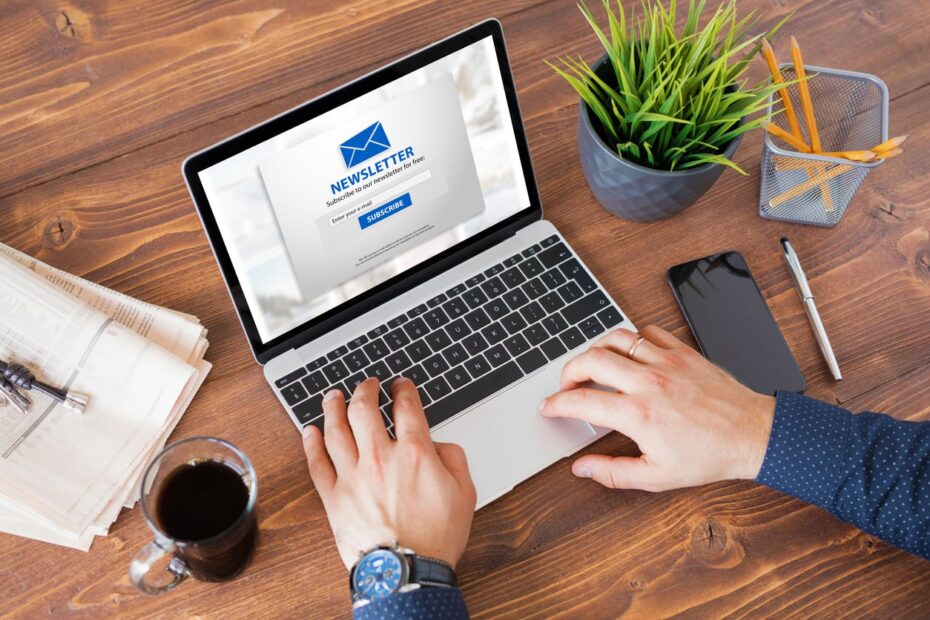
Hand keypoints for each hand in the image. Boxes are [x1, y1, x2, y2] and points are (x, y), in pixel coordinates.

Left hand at [301, 377, 475, 569]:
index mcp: (414, 452)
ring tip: (333, 396)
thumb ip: (454, 459)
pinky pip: (317, 463)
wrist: (406, 571)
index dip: (403, 389)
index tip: (400, 385)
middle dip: (365, 390)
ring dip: (333, 407)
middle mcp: (379, 457)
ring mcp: (353, 476)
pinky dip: (311, 443)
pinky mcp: (334, 497)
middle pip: (364, 409)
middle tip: (367, 384)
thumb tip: (439, 446)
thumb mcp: (465, 493)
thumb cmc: (435, 538)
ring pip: (335, 430)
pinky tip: (310, 431)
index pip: (405, 407)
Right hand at [539, 326, 774, 491]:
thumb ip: (612, 472)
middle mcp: (648, 382)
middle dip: (568, 371)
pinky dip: (632, 339)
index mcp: (638, 414)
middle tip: (567, 384)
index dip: (557, 404)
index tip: (550, 407)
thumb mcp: (656, 477)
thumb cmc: (709, 456)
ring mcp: (666, 362)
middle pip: (590, 360)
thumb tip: (582, 468)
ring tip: (592, 364)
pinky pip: (647, 332)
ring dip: (596, 349)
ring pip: (616, 338)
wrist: (752, 435)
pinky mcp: (683, 352)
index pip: (581, 401)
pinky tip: (629, 354)